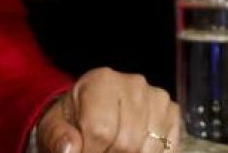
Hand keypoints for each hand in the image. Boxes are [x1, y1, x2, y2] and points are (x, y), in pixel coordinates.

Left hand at [35, 68, 180, 152]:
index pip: (102, 130)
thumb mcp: (54, 126)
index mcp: (101, 81)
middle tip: (100, 151)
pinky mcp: (172, 113)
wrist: (90, 110)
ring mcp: (156, 98)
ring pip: (148, 148)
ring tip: (113, 149)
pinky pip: (168, 147)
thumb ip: (58, 137)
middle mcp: (134, 84)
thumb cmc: (73, 119)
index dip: (91, 150)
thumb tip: (70, 149)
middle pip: (127, 141)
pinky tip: (135, 149)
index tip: (84, 151)